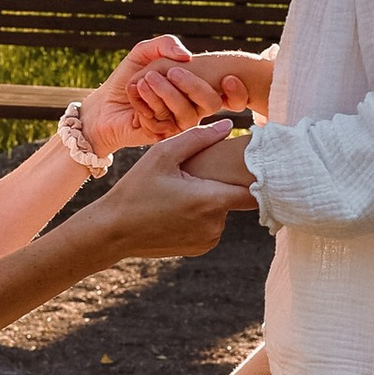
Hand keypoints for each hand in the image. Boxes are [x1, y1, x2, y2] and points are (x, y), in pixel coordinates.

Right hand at [74, 122, 242, 258]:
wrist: (114, 231)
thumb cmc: (136, 189)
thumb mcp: (162, 155)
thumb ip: (198, 137)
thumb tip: (229, 126)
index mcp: (210, 200)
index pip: (255, 191)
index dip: (259, 176)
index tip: (254, 165)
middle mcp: (215, 225)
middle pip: (235, 197)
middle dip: (222, 183)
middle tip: (197, 173)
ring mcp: (208, 240)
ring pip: (223, 211)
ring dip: (211, 200)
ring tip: (182, 191)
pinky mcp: (200, 248)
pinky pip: (212, 226)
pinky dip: (202, 215)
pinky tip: (178, 208)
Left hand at [135, 46, 270, 126]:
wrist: (103, 103)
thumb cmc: (128, 76)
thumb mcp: (145, 51)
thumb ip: (166, 44)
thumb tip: (186, 56)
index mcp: (196, 88)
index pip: (230, 95)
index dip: (238, 91)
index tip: (229, 78)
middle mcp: (192, 108)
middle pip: (211, 103)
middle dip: (193, 85)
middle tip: (172, 71)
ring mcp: (178, 124)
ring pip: (187, 113)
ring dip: (165, 92)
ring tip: (145, 79)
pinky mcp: (161, 136)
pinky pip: (164, 122)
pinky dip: (147, 104)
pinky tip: (135, 93)